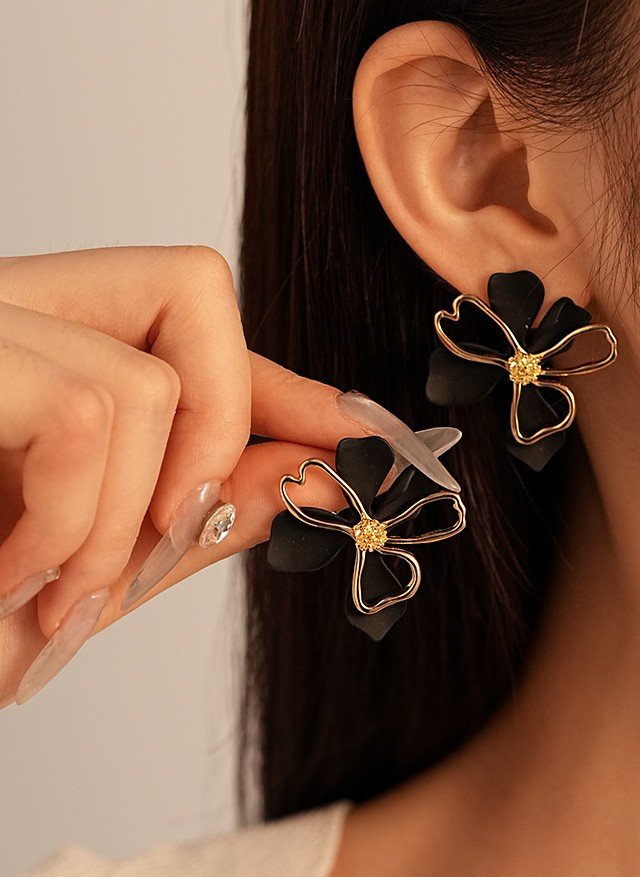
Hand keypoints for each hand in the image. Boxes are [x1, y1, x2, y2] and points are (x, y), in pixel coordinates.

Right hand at [0, 247, 363, 706]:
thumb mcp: (96, 563)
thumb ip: (205, 511)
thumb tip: (325, 472)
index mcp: (53, 350)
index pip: (203, 324)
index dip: (290, 380)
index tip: (368, 434)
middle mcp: (10, 307)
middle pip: (197, 286)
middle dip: (224, 427)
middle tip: (170, 532)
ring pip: (151, 378)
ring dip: (127, 522)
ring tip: (55, 589)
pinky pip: (87, 412)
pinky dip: (72, 524)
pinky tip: (10, 577)